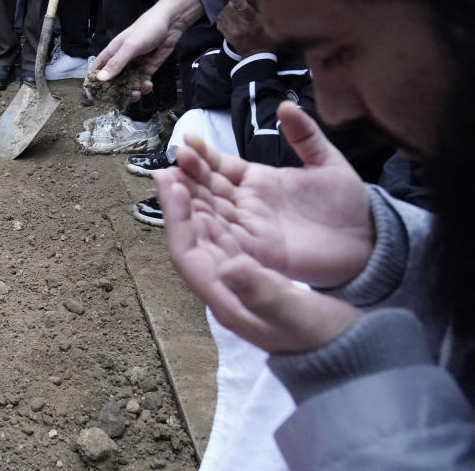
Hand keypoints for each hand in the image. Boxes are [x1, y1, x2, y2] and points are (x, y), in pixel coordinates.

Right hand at [89, 0, 203, 101]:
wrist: (170, 23)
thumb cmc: (146, 29)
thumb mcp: (130, 46)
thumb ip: (116, 63)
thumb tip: (101, 79)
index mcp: (111, 53)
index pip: (96, 70)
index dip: (92, 83)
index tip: (93, 97)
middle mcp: (121, 61)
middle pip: (112, 81)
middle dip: (115, 92)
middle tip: (120, 99)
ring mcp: (134, 66)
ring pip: (128, 84)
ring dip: (131, 91)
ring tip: (137, 92)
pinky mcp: (147, 68)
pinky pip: (142, 82)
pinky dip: (144, 87)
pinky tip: (148, 85)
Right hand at [155, 101, 374, 288]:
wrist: (370, 242)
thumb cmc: (349, 204)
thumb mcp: (327, 162)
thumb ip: (306, 135)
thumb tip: (285, 105)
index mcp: (257, 181)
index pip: (221, 166)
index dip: (203, 155)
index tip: (187, 141)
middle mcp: (246, 204)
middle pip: (208, 188)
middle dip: (188, 175)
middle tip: (171, 162)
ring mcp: (249, 228)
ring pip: (210, 211)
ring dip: (189, 200)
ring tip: (170, 185)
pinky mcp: (257, 251)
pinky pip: (224, 238)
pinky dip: (205, 227)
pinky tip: (189, 214)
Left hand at [160, 176, 362, 352]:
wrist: (349, 353)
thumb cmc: (322, 338)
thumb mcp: (296, 316)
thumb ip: (262, 293)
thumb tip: (229, 268)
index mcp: (226, 300)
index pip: (188, 254)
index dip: (178, 219)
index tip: (174, 186)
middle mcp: (225, 287)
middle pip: (192, 238)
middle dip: (180, 202)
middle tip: (170, 166)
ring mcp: (238, 278)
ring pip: (207, 233)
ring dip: (197, 200)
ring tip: (187, 169)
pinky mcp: (255, 268)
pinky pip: (228, 233)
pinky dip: (220, 208)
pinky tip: (219, 190)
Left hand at [215, 0, 274, 56]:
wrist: (256, 55)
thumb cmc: (264, 37)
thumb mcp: (264, 22)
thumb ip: (256, 9)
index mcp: (253, 21)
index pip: (242, 5)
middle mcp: (242, 26)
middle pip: (230, 8)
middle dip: (229, 1)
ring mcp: (233, 32)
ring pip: (223, 14)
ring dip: (223, 8)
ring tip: (226, 5)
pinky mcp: (227, 37)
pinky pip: (219, 23)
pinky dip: (220, 17)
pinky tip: (222, 14)